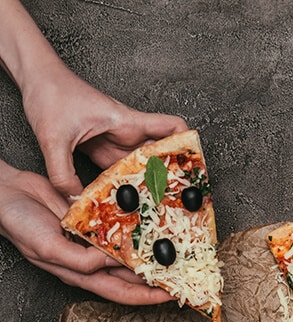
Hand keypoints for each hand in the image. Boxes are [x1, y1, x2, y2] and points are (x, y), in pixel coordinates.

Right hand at [0, 162, 172, 304]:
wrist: (6, 193)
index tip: (174, 297)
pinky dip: (135, 226)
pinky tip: (152, 222)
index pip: (124, 294)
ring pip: (129, 252)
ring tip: (176, 250)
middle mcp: (92, 261)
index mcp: (82, 275)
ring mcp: (93, 240)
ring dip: (150, 252)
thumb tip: (109, 262)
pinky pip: (119, 225)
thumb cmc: (19, 225)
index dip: (149, 297)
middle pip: (133, 277)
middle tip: (186, 275)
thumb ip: (79, 261)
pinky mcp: (92, 219)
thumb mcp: (48, 248)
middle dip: (158, 279)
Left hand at [21, 62, 187, 197]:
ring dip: (148, 186)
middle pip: (160, 155)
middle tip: (178, 201)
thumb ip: (62, 173)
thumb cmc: (51, 94)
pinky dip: (126, 188)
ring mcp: (115, 143)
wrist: (37, 80)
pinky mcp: (103, 151)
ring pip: (141, 167)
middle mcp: (126, 133)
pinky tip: (124, 203)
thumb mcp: (53, 137)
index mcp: (126, 122)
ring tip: (155, 209)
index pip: (171, 127)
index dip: (188, 144)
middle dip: (171, 177)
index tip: (195, 167)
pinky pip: (121, 173)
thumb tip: (75, 201)